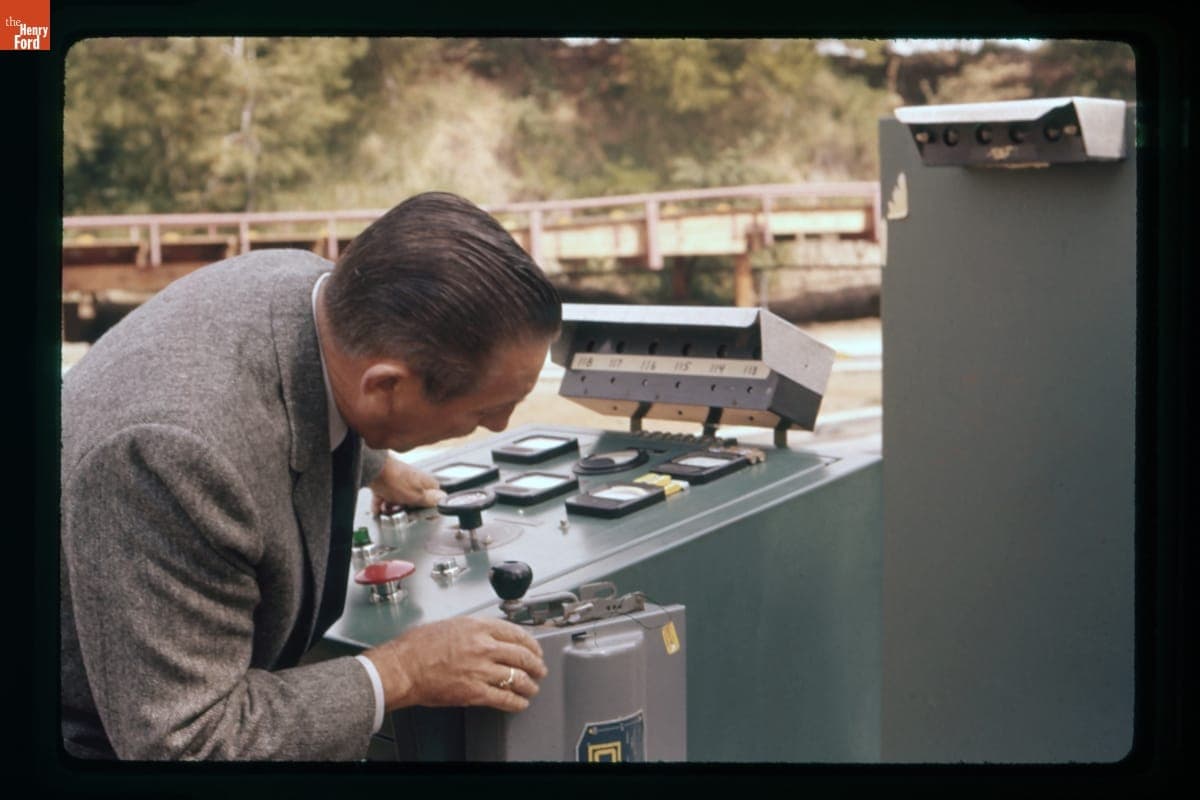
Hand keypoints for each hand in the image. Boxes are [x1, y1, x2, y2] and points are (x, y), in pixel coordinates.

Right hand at [362, 617, 548, 712]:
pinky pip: (503, 698)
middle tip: (540, 669)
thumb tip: (487, 635)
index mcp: (478, 626)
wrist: (401, 668)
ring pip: (517, 678)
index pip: (516, 632)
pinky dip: (516, 702)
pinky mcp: (474, 692)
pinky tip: (519, 703)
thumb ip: (473, 630)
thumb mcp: (450, 625)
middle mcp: (483, 646)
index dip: (531, 643)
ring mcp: (480, 669)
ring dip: (529, 685)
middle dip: (535, 664)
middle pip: (522, 655)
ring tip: (532, 688)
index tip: (534, 649)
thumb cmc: (416, 646)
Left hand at [368, 456, 445, 512]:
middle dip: (408, 510)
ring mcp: (400, 481)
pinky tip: (379, 509)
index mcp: (426, 482)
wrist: (374, 470)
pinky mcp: (387, 483)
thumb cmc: (395, 480)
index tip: (423, 516)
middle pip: (415, 501)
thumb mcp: (417, 495)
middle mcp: (415, 480)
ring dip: (394, 508)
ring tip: (389, 511)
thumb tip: (444, 500)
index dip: (429, 509)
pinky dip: (382, 504)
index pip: (434, 497)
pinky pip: (385, 497)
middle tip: (404, 514)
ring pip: (400, 500)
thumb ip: (431, 499)